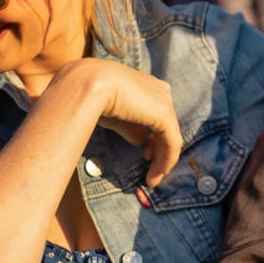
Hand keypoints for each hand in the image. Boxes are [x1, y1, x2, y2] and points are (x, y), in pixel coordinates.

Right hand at [49, 58, 183, 185]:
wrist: (91, 83)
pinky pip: (172, 143)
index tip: (145, 154)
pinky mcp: (164, 115)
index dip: (154, 138)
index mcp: (148, 86)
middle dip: (160, 150)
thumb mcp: (116, 115)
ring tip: (152, 179)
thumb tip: (141, 141)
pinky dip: (166, 161)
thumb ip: (131, 127)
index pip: (158, 115)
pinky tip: (157, 174)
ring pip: (170, 136)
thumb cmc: (95, 96)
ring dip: (163, 161)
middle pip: (167, 126)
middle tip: (152, 171)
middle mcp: (160, 91)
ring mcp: (164, 101)